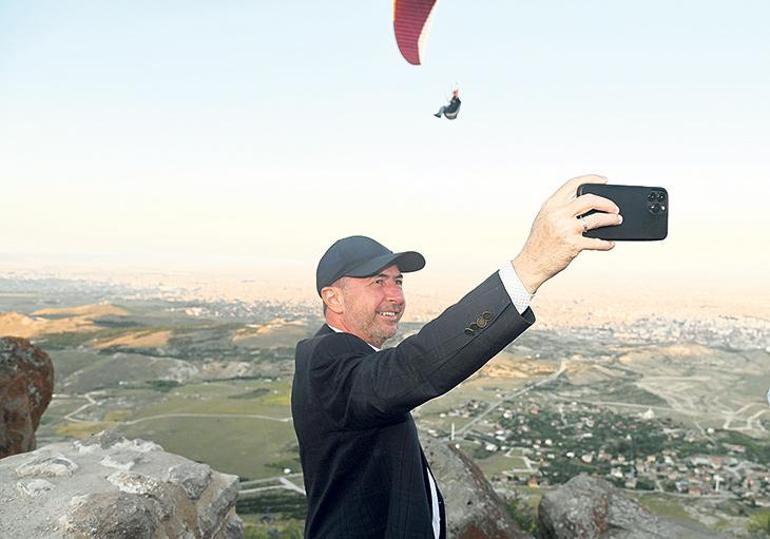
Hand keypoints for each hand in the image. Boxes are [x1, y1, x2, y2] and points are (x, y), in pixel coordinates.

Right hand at [512, 174, 621, 292]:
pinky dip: (606, 243)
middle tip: (614, 207)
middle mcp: (558, 215)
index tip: (604, 180)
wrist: (531, 264)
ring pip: (597, 219)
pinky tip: (609, 243)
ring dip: (611, 219)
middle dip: (606, 202)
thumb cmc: (539, 243)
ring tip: (617, 220)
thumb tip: (586, 203)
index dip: (591, 179)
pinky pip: (597, 242)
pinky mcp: (573, 245)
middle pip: (589, 199)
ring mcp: (566, 229)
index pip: (573, 184)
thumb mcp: (544, 219)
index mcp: (551, 205)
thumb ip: (560, 209)